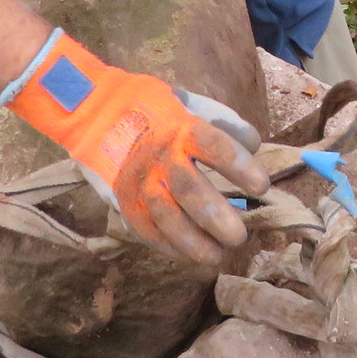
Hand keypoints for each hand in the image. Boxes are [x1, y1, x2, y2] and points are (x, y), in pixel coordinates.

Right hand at [2, 31, 270, 260]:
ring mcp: (138, 181)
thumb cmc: (152, 108)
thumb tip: (255, 145)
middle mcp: (159, 156)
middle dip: (218, 218)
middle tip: (241, 236)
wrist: (94, 111)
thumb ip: (224, 123)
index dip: (241, 168)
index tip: (262, 186)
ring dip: (195, 243)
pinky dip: (171, 247)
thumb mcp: (189, 102)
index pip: (216, 147)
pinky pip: (148, 230)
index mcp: (180, 127)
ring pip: (167, 219)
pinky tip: (191, 256)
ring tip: (219, 255)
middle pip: (191, 192)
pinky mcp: (123, 200)